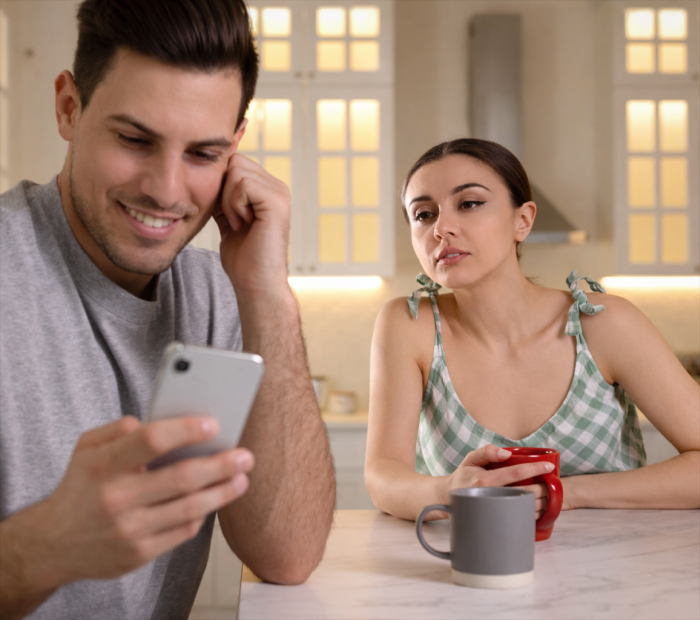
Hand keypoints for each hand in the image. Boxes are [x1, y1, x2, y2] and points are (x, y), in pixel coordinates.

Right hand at [2, 416, 253, 592]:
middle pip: (182, 477)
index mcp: (103, 465)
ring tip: (241, 478)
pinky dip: (202, 514)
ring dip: (223, 492)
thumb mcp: (86, 448)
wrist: (52, 545)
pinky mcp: (139, 553)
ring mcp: (129, 529)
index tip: (214, 423)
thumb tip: (158, 420)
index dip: (186, 430)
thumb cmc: (80, 487)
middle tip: (245, 455)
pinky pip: (183, 530)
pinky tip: (214, 501)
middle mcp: (116, 498)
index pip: (151, 440)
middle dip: (221, 464)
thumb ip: (119, 428)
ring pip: (190, 507)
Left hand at [214, 153, 290, 294]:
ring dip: (228, 200)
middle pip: (234, 161)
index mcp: (267, 189)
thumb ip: (224, 195)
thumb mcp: (228, 218)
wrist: (255, 283)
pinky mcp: (277, 201)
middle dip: (223, 190)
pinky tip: (243, 224)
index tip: (226, 215)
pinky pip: (243, 184)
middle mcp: (277, 187)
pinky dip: (235, 205)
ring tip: (239, 223)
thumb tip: (207, 172)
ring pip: (236, 171)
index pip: (235, 162)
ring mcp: (279, 192)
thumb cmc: (243, 258)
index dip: (221, 185)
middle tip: (232, 219)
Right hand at [446, 444, 554, 518]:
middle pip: (524, 493)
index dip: (534, 469)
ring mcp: (494, 511)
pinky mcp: (497, 521)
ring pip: (524, 508)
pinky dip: (533, 514)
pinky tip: (539, 508)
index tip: (548, 466)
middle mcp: (491, 496)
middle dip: (543, 489)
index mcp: (485, 480)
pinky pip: (519, 519)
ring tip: (550, 495)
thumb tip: (506, 452)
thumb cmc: (463, 476)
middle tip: (553, 484)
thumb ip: (487, 451)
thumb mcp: (470, 458)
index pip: (515, 473)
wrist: (449, 498)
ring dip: (541, 503)